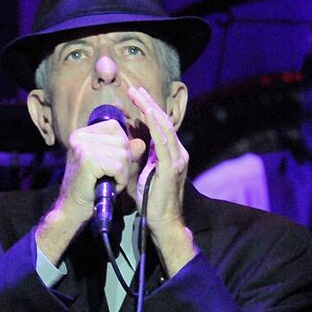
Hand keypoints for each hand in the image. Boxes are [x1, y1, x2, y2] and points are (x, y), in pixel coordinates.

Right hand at [35, 118, 145, 264]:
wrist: (72, 209)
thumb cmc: (92, 187)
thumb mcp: (111, 165)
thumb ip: (126, 152)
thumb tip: (141, 143)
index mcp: (83, 133)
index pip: (115, 127)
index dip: (122, 146)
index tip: (111, 164)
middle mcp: (80, 136)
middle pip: (122, 140)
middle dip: (124, 161)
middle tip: (111, 176)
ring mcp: (82, 147)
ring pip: (123, 154)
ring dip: (123, 172)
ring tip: (109, 181)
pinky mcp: (88, 160)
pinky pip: (118, 167)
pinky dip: (120, 180)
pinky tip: (109, 186)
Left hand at [128, 87, 197, 275]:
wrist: (164, 223)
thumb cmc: (152, 201)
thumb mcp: (145, 173)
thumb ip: (143, 156)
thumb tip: (133, 139)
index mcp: (173, 154)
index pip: (161, 126)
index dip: (149, 109)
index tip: (135, 96)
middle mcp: (178, 153)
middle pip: (164, 121)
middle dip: (149, 103)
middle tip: (134, 88)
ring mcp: (177, 159)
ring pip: (164, 126)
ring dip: (150, 108)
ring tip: (137, 94)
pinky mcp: (172, 167)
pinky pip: (163, 140)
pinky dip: (155, 124)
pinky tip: (146, 113)